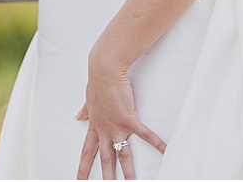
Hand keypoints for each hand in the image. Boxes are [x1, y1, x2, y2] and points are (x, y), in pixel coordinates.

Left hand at [76, 57, 165, 179]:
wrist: (104, 71)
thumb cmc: (98, 83)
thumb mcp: (88, 100)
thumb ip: (85, 111)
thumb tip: (77, 116)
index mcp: (94, 126)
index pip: (86, 153)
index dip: (82, 168)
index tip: (78, 180)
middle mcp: (104, 130)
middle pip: (104, 160)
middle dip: (105, 177)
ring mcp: (116, 126)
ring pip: (122, 154)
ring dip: (127, 171)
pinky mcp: (129, 118)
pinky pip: (144, 134)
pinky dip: (156, 142)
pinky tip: (165, 150)